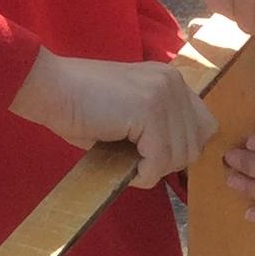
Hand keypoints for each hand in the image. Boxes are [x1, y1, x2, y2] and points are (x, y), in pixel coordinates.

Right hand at [9, 49, 212, 185]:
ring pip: (180, 156)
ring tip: (126, 163)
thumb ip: (160, 129)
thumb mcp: (132, 116)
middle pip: (196, 144)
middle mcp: (173, 83)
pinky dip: (143, 175)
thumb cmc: (81, 107)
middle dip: (168, 163)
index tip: (154, 157)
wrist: (50, 88)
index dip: (181, 149)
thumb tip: (181, 161)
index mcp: (171, 80)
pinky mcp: (149, 111)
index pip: (204, 126)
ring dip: (153, 170)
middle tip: (137, 162)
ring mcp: (163, 94)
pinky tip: (124, 168)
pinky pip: (159, 161)